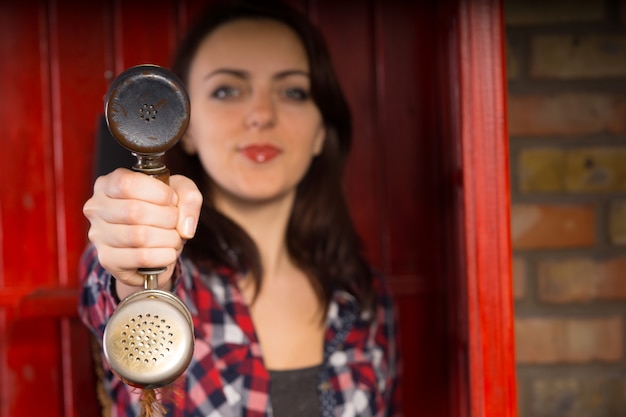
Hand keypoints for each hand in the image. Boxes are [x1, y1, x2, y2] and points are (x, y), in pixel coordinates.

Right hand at [83, 168, 202, 298]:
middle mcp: (97, 208)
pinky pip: (142, 258)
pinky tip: (169, 252)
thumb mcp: (179, 192)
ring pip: (139, 236)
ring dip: (168, 238)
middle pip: (135, 211)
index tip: (172, 200)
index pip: (128, 184)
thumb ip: (189, 197)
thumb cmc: (162, 211)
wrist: (153, 246)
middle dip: (168, 218)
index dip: (158, 193)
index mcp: (108, 183)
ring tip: (174, 238)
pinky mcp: (108, 260)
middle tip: (176, 223)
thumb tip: (185, 227)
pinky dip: (164, 256)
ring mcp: (99, 235)